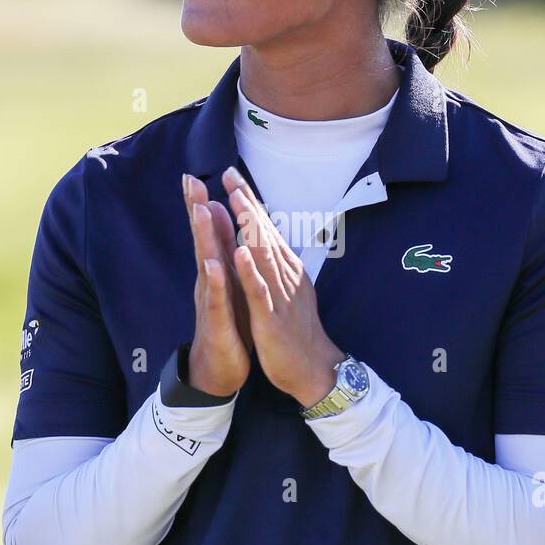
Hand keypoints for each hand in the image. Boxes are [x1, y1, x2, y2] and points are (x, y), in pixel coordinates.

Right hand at [182, 172, 251, 396]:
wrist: (218, 369)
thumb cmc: (226, 323)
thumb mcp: (225, 284)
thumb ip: (219, 254)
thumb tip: (215, 222)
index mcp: (214, 271)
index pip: (207, 232)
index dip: (200, 203)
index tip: (194, 174)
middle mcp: (208, 281)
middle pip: (201, 240)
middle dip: (195, 210)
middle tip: (189, 180)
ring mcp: (211, 301)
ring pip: (206, 264)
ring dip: (203, 237)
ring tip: (200, 210)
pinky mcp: (218, 322)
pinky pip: (217, 299)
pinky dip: (215, 281)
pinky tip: (213, 265)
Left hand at [221, 165, 344, 405]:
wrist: (313, 369)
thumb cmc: (297, 330)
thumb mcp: (289, 289)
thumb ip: (278, 262)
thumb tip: (267, 237)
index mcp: (286, 268)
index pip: (266, 228)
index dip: (250, 201)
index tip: (232, 176)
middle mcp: (285, 275)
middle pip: (264, 233)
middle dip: (247, 203)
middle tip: (230, 175)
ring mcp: (280, 295)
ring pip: (263, 256)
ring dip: (248, 227)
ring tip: (235, 201)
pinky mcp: (271, 319)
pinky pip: (259, 292)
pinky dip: (250, 272)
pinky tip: (239, 253)